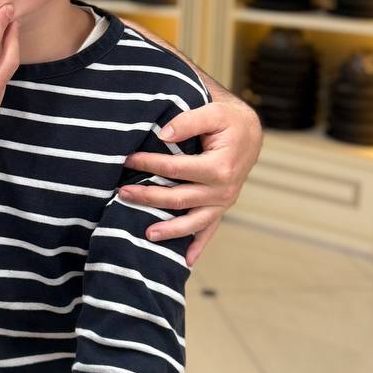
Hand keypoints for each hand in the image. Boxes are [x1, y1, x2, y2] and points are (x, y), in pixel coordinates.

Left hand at [121, 92, 261, 263]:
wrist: (251, 133)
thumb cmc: (229, 121)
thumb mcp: (213, 112)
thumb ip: (187, 121)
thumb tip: (162, 135)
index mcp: (219, 168)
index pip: (175, 169)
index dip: (149, 164)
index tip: (128, 159)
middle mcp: (223, 191)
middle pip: (178, 198)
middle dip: (148, 197)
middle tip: (122, 193)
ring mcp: (222, 203)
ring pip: (192, 222)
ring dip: (169, 230)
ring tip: (146, 234)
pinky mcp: (221, 208)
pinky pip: (209, 230)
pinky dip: (198, 246)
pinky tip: (186, 261)